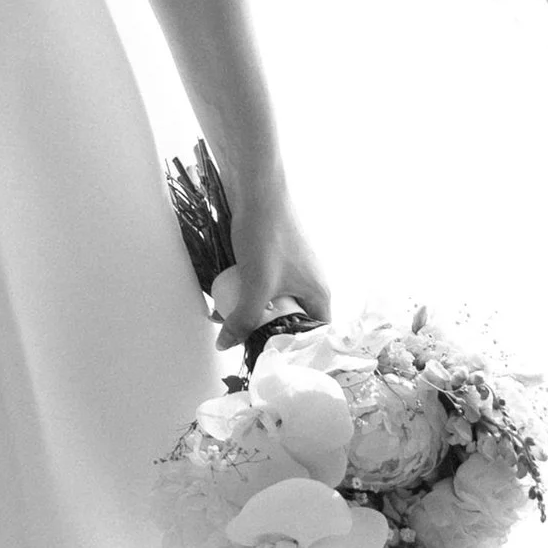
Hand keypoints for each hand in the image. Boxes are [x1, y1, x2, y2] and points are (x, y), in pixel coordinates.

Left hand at [213, 183, 329, 352]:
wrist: (258, 189)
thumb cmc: (267, 237)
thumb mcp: (255, 286)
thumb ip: (243, 320)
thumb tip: (227, 345)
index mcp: (320, 293)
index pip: (316, 333)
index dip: (298, 349)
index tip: (275, 359)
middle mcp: (313, 280)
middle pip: (296, 317)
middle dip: (273, 329)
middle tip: (250, 341)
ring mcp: (297, 265)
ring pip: (280, 298)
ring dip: (260, 309)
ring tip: (238, 319)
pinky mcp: (280, 253)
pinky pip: (270, 281)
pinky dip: (255, 290)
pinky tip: (235, 291)